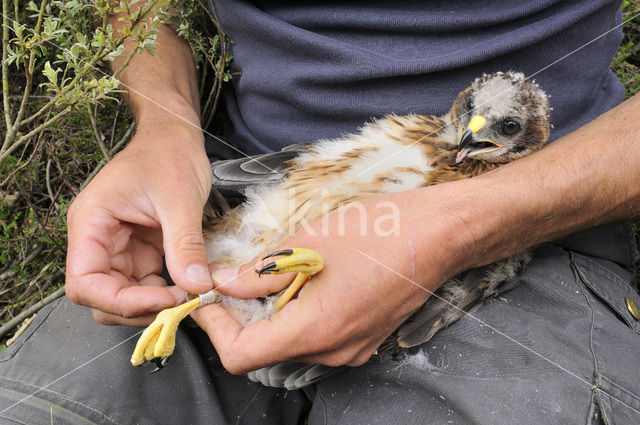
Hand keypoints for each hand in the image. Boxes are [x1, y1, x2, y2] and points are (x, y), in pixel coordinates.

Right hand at [65, 118, 213, 325]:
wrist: (176, 137)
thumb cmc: (169, 154)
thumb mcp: (180, 198)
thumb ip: (184, 243)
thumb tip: (195, 286)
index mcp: (91, 223)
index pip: (85, 282)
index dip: (120, 301)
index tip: (163, 301)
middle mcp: (97, 240)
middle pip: (101, 297)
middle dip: (139, 309)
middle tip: (181, 305)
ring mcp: (118, 248)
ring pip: (123, 297)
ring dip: (153, 305)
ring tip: (189, 298)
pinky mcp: (139, 252)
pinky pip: (145, 285)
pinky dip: (165, 293)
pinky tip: (190, 287)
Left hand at [191, 189, 468, 372]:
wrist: (437, 235)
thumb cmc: (377, 231)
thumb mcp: (306, 244)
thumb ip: (259, 273)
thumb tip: (223, 285)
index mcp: (314, 328)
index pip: (241, 354)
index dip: (214, 328)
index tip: (204, 299)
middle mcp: (333, 350)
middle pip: (264, 351)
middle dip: (239, 318)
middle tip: (230, 281)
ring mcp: (351, 349)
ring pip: (289, 344)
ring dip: (268, 315)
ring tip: (267, 275)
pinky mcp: (363, 339)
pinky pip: (315, 337)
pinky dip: (295, 316)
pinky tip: (300, 282)